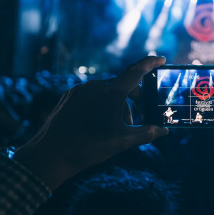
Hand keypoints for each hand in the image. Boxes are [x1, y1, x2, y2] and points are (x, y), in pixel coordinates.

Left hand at [15, 56, 168, 188]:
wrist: (50, 155)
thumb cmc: (88, 147)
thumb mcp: (122, 142)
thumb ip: (145, 134)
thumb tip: (163, 131)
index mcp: (111, 93)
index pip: (136, 71)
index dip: (150, 64)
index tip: (160, 59)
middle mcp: (96, 86)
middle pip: (122, 85)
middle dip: (134, 98)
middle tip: (139, 117)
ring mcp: (80, 90)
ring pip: (106, 92)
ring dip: (116, 105)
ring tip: (116, 128)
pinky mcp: (69, 97)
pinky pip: (91, 96)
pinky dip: (101, 105)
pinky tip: (98, 124)